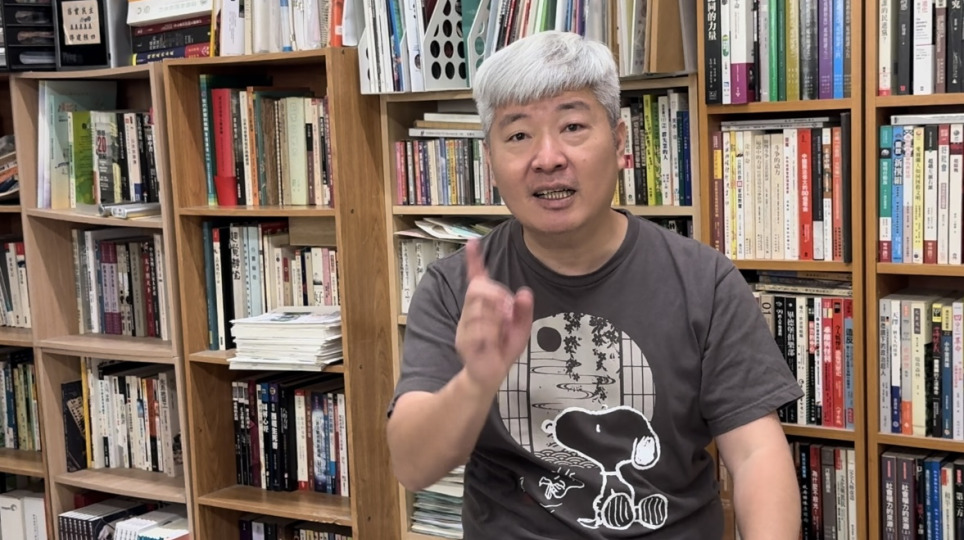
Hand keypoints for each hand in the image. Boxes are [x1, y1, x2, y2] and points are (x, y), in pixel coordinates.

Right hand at [455, 238, 534, 395]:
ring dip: (495, 319)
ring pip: (479, 309)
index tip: (472, 242)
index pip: (476, 278)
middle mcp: (471, 313)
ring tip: (500, 332)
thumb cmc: (502, 350)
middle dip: (495, 294)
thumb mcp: (521, 329)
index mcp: (482, 306)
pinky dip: (491, 335)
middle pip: (477, 289)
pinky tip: (493, 344)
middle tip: (508, 310)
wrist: (488, 377)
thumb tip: (524, 292)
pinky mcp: (464, 342)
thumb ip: (524, 311)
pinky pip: (479, 330)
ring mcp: (465, 326)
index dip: (474, 260)